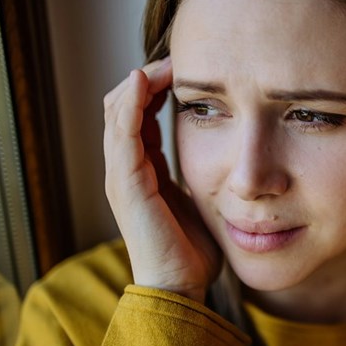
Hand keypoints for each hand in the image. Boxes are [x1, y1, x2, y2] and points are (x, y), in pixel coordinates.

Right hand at [103, 58, 220, 302]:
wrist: (180, 287)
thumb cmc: (192, 250)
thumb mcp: (200, 200)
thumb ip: (202, 175)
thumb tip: (227, 155)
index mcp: (143, 171)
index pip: (141, 115)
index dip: (158, 88)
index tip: (188, 69)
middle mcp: (127, 169)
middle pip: (125, 106)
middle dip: (149, 77)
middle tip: (179, 57)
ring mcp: (122, 175)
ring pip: (118, 112)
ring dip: (140, 81)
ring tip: (167, 61)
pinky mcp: (127, 183)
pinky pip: (123, 133)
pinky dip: (131, 103)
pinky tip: (147, 80)